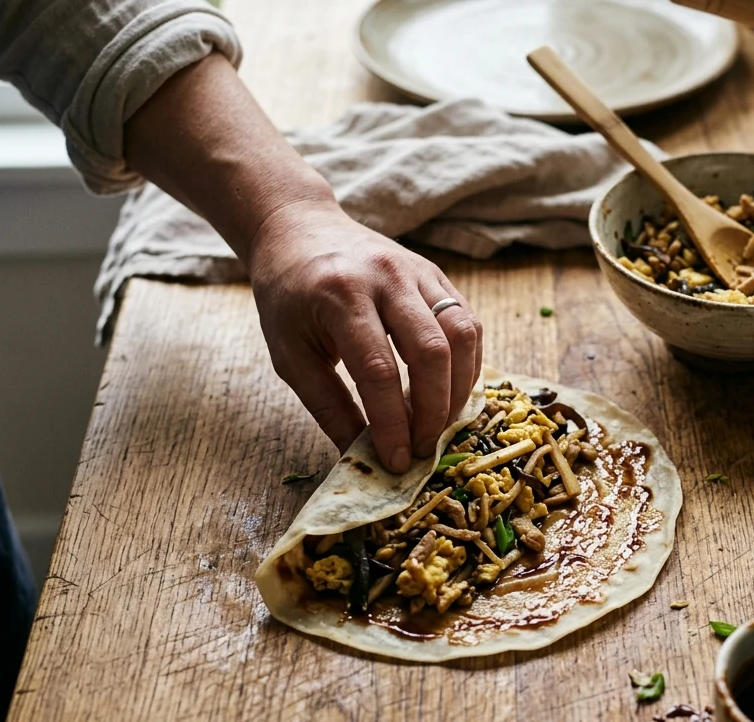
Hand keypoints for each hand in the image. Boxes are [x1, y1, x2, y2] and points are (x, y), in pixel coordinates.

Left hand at [248, 198, 482, 472]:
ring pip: (461, 333)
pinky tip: (451, 391)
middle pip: (431, 352)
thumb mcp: (290, 354)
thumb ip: (327, 405)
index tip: (397, 461)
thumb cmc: (288, 296)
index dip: (393, 423)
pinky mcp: (435, 274)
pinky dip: (466, 364)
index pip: (378, 371)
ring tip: (441, 423)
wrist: (298, 229)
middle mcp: (385, 277)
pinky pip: (466, 321)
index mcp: (340, 296)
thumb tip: (361, 456)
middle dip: (433, 411)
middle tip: (424, 448)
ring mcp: (417, 271)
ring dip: (459, 388)